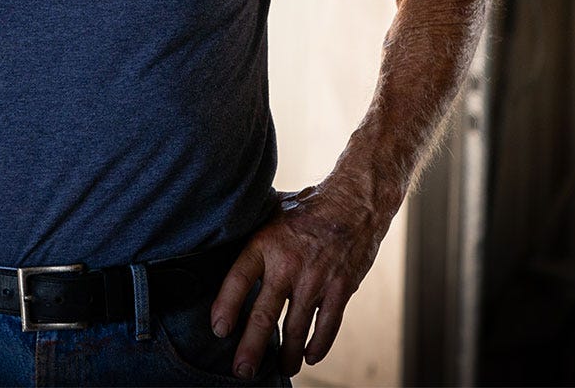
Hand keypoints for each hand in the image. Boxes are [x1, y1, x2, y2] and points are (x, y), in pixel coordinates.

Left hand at [208, 182, 391, 379]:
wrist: (355, 202)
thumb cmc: (307, 207)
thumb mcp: (271, 212)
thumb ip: (252, 232)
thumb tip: (222, 234)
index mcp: (265, 243)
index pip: (238, 279)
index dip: (226, 306)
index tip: (219, 330)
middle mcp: (288, 264)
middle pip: (264, 315)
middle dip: (251, 348)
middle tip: (242, 371)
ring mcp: (316, 279)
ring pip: (296, 328)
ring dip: (287, 354)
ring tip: (280, 369)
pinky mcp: (341, 288)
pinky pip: (327, 325)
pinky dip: (318, 345)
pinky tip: (309, 356)